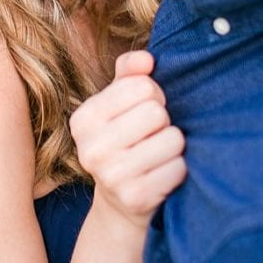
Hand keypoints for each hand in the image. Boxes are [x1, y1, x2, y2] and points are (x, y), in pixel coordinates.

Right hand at [70, 51, 185, 228]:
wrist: (121, 203)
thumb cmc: (126, 141)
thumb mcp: (119, 105)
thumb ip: (129, 74)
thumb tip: (146, 59)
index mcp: (84, 119)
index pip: (141, 86)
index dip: (153, 96)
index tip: (144, 112)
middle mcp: (90, 147)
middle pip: (157, 112)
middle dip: (164, 122)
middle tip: (152, 137)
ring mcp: (111, 175)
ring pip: (172, 139)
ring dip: (173, 147)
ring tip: (158, 156)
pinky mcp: (134, 198)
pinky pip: (179, 168)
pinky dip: (178, 170)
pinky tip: (162, 175)